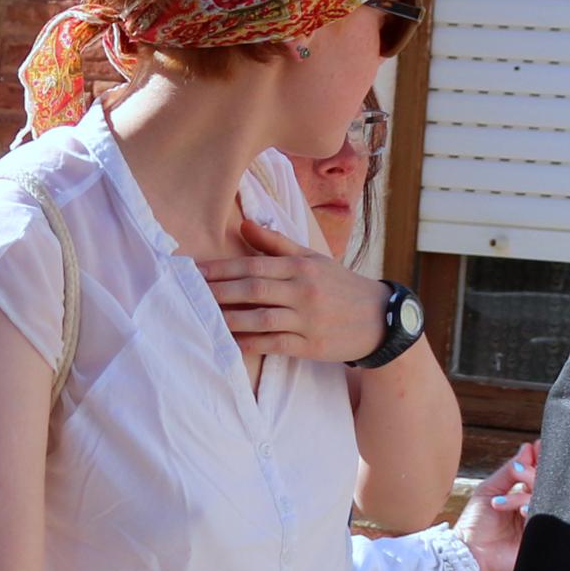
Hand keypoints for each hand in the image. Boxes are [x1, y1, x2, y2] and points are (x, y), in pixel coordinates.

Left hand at [201, 214, 381, 362]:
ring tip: (204, 318)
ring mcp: (307, 319)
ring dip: (230, 319)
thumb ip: (276, 244)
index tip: (195, 271)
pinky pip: (275, 344)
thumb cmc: (339, 285)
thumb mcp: (312, 258)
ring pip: (261, 318)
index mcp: (300, 266)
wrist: (380, 318)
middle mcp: (303, 290)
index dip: (222, 269)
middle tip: (189, 293)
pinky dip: (251, 343)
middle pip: (253, 289)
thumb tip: (243, 225)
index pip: (254, 265)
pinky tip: (231, 343)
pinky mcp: (311, 345)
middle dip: (219, 291)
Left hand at [460, 441, 534, 570]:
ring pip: (544, 499)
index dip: (537, 460)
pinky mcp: (538, 535)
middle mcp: (529, 506)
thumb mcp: (488, 490)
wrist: (469, 554)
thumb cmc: (474, 525)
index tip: (537, 447)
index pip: (534, 473)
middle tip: (519, 472)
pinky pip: (544, 518)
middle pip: (543, 484)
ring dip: (525, 495)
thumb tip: (526, 449)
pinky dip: (532, 511)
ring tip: (502, 502)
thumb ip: (508, 471)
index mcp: (519, 495)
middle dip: (531, 474)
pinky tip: (522, 511)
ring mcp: (535, 521)